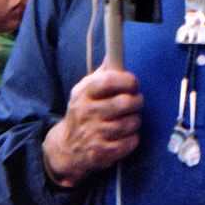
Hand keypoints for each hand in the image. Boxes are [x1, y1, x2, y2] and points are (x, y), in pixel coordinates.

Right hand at [42, 58, 142, 186]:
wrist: (66, 147)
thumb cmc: (85, 111)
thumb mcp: (88, 89)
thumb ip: (104, 72)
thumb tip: (114, 51)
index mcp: (84, 92)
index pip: (109, 80)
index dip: (127, 80)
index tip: (133, 83)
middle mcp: (86, 113)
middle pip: (124, 103)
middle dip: (137, 101)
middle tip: (136, 102)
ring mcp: (92, 134)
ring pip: (129, 124)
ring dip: (135, 121)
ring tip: (131, 119)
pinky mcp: (98, 153)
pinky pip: (127, 144)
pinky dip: (133, 139)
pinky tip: (128, 136)